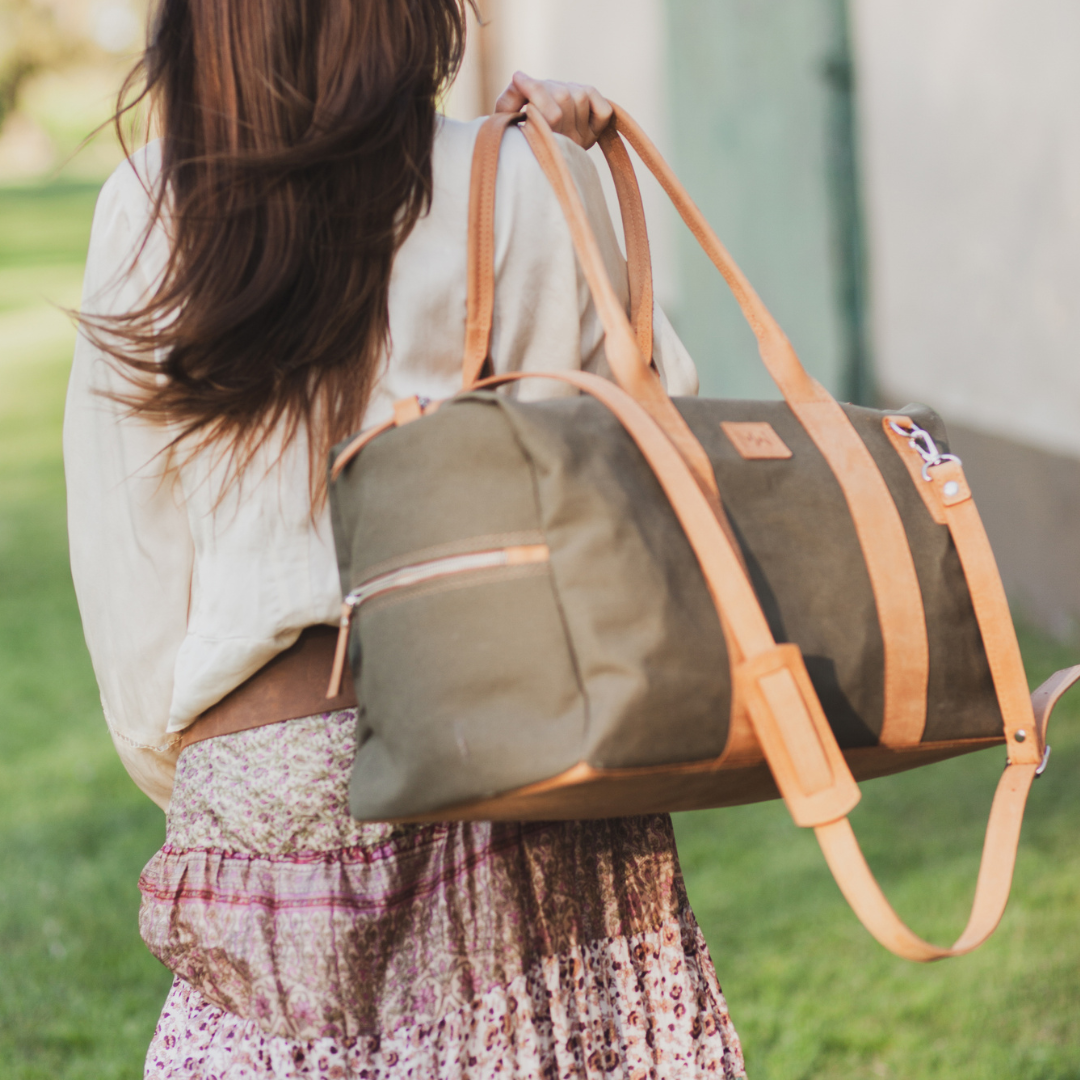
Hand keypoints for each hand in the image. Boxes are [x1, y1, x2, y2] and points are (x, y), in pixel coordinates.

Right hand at [494, 71, 613, 149]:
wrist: (537, 154)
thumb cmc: (514, 129)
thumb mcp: (505, 116)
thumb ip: (509, 99)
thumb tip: (519, 78)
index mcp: (547, 143)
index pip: (552, 113)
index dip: (533, 90)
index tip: (518, 81)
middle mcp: (567, 144)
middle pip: (565, 98)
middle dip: (547, 89)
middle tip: (535, 95)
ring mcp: (583, 139)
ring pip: (581, 98)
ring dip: (565, 90)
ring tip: (552, 98)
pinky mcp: (596, 132)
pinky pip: (604, 111)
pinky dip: (593, 100)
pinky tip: (576, 100)